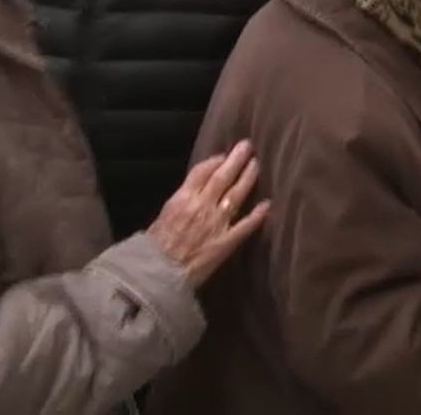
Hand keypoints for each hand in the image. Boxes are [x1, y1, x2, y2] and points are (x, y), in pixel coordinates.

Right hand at [147, 141, 270, 285]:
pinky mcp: (226, 241)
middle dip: (236, 160)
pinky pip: (245, 225)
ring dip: (248, 178)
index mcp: (182, 199)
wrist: (156, 274)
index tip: (223, 155)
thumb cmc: (153, 248)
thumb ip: (179, 203)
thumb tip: (190, 193)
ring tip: (256, 165)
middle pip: (222, 177)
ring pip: (236, 195)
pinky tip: (267, 204)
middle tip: (247, 146)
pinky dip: (257, 215)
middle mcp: (202, 206)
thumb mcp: (162, 217)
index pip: (202, 172)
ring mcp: (216, 223)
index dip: (215, 161)